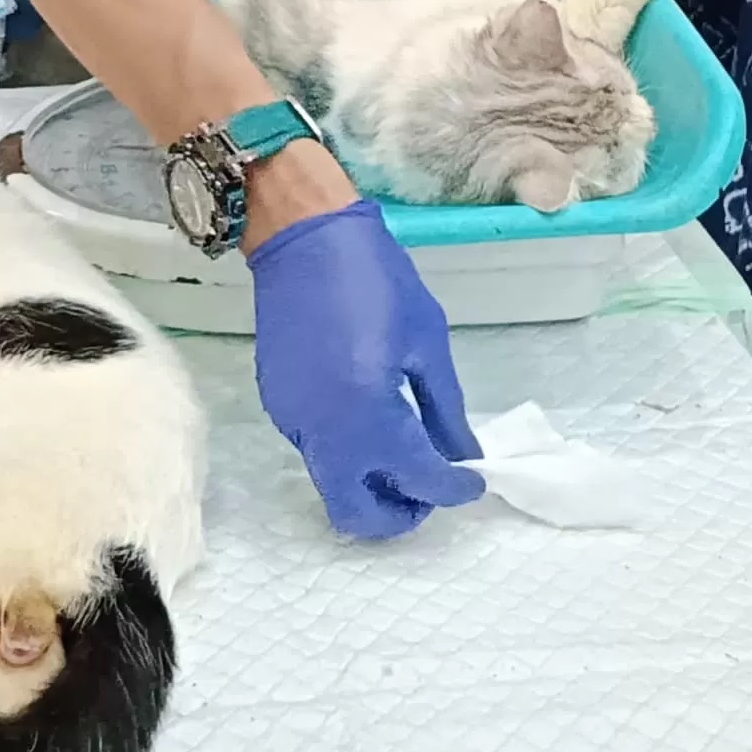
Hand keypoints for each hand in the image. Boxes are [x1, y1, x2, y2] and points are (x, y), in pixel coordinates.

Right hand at [246, 199, 485, 539]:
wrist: (303, 236)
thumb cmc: (376, 276)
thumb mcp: (427, 340)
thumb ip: (445, 409)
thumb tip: (462, 455)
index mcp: (370, 411)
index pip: (419, 477)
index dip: (453, 488)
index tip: (473, 480)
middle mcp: (325, 430)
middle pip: (356, 515)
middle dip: (398, 514)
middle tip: (428, 489)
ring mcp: (294, 422)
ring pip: (334, 485)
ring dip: (371, 484)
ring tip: (404, 448)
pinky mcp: (278, 407)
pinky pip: (318, 451)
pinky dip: (348, 453)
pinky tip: (369, 416)